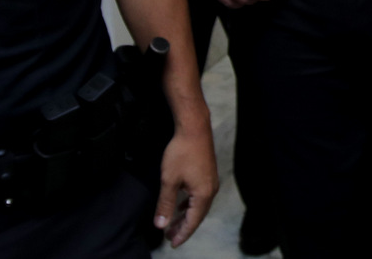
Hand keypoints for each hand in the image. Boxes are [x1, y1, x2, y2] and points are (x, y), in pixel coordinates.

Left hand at [153, 126, 218, 246]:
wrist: (194, 128)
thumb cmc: (181, 153)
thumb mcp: (169, 180)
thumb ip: (166, 204)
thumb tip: (160, 225)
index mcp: (203, 195)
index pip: (193, 222)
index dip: (182, 234)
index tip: (171, 243)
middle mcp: (211, 191)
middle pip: (197, 216)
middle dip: (183, 227)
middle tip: (169, 237)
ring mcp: (211, 182)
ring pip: (198, 206)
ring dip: (186, 216)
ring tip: (173, 224)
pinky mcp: (208, 174)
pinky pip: (200, 197)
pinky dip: (189, 205)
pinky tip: (181, 205)